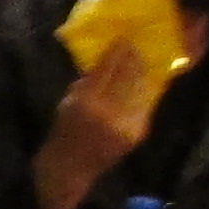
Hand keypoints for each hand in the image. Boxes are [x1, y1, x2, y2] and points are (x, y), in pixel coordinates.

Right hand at [52, 39, 169, 161]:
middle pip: (127, 77)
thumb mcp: (68, 102)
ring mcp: (126, 124)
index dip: (117, 51)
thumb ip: (88, 82)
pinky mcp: (137, 133)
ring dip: (142, 72)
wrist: (71, 170)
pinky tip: (144, 81)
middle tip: (135, 44)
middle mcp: (109, 112)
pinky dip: (145, 91)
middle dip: (133, 58)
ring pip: (140, 89)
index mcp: (86, 102)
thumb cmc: (64, 132)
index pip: (107, 69)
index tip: (123, 38)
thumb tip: (108, 59)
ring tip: (141, 59)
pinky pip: (145, 105)